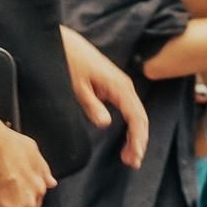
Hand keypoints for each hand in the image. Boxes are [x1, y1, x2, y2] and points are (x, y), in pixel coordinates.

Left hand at [61, 26, 147, 167]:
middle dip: (139, 141)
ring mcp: (121, 87)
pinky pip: (128, 110)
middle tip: (132, 163)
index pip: (136, 117)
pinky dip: (130, 127)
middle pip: (140, 118)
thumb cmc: (70, 61)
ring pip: (136, 115)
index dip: (138, 138)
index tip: (134, 156)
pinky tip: (125, 141)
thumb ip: (91, 105)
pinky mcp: (114, 88)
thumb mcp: (77, 86)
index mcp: (119, 86)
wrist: (66, 43)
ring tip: (128, 157)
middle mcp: (125, 86)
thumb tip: (105, 124)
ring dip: (135, 136)